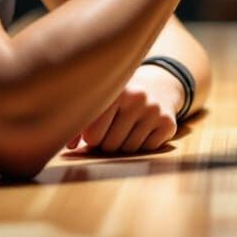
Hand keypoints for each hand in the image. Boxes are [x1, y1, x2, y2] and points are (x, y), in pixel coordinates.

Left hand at [63, 64, 183, 154]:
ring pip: (128, 150)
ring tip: (129, 126)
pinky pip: (146, 150)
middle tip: (114, 127)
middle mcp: (137, 96)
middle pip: (110, 146)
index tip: (95, 128)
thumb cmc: (120, 97)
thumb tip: (69, 147)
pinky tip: (144, 128)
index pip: (93, 136)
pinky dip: (143, 145)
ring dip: (125, 145)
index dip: (92, 138)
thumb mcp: (101, 101)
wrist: (157, 85)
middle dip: (108, 143)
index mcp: (114, 89)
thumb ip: (81, 123)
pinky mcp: (168, 122)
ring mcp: (154, 110)